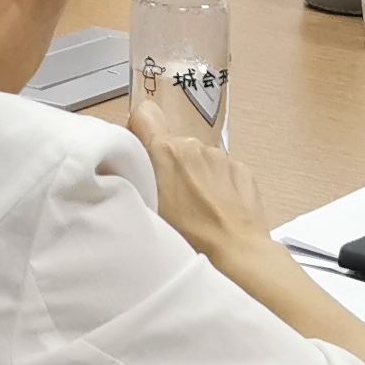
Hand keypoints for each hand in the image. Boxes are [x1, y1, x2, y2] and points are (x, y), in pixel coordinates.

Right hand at [136, 97, 270, 264]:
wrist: (236, 252)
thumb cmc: (190, 237)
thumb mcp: (147, 208)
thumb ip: (135, 178)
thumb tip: (123, 166)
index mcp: (164, 151)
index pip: (144, 113)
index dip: (141, 129)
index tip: (142, 151)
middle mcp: (192, 146)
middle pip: (172, 143)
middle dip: (169, 162)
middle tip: (171, 195)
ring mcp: (220, 156)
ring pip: (197, 157)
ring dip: (194, 174)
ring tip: (197, 205)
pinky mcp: (241, 168)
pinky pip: (221, 168)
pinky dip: (218, 183)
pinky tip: (218, 207)